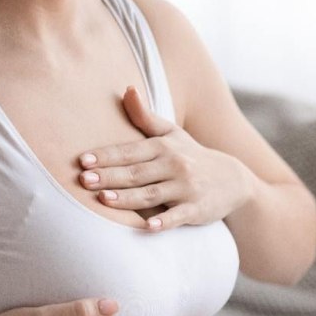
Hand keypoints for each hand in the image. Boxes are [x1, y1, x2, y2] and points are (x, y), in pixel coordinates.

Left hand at [76, 85, 254, 231]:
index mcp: (164, 147)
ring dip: (128, 198)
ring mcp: (186, 188)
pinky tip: (148, 226)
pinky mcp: (196, 209)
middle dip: (110, 176)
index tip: (83, 161)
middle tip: (84, 180)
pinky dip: (164, 222)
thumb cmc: (192, 156)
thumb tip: (127, 89)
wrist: (233, 180)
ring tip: (104, 200)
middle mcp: (175, 165)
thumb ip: (145, 117)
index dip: (106, 156)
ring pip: (152, 194)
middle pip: (136, 173)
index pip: (129, 151)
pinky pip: (178, 217)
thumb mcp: (172, 134)